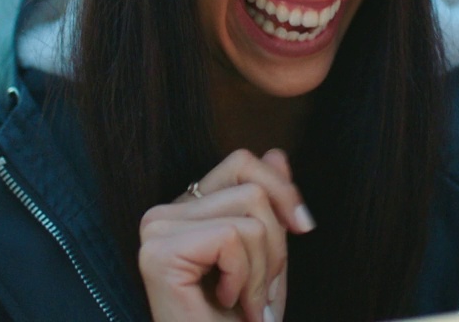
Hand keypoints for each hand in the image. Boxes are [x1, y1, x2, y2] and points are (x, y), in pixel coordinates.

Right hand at [138, 149, 315, 321]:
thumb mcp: (267, 259)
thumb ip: (268, 206)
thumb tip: (277, 153)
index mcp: (186, 209)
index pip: (242, 161)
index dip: (282, 189)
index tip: (303, 228)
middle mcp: (162, 213)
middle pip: (251, 186)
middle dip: (276, 244)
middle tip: (261, 291)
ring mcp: (155, 230)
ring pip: (248, 212)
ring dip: (263, 269)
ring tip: (244, 303)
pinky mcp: (158, 253)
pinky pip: (232, 237)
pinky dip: (244, 278)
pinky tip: (224, 304)